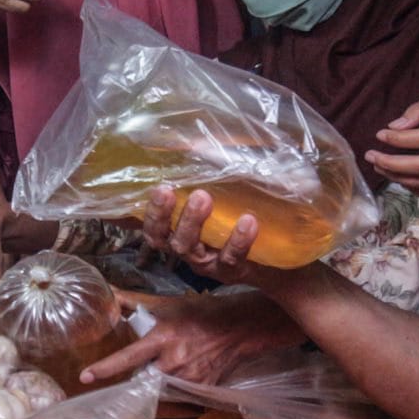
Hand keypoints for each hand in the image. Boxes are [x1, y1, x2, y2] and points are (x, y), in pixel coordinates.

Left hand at [79, 290, 302, 385]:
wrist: (241, 326)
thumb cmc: (202, 311)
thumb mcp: (168, 303)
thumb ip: (135, 302)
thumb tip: (108, 293)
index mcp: (163, 338)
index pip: (128, 357)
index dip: (106, 368)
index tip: (85, 376)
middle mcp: (174, 362)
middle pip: (141, 383)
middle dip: (130, 386)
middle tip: (115, 390)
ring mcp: (190, 379)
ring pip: (159, 394)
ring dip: (150, 392)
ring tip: (145, 390)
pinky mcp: (202, 390)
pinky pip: (179, 399)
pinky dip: (170, 396)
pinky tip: (170, 390)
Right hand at [141, 185, 257, 285]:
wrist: (267, 261)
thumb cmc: (234, 225)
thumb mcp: (218, 205)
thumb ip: (205, 182)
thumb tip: (199, 147)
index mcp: (179, 235)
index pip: (154, 229)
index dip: (152, 212)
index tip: (159, 189)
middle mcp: (188, 252)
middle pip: (167, 239)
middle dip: (164, 215)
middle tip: (168, 191)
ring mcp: (207, 264)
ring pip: (192, 248)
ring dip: (193, 222)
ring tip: (203, 198)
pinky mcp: (231, 271)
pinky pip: (230, 257)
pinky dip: (237, 240)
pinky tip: (248, 221)